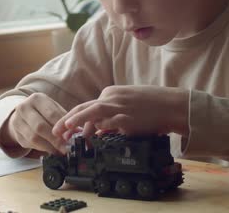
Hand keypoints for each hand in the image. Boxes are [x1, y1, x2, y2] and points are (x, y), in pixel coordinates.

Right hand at [5, 93, 67, 154]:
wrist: (23, 116)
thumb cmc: (44, 112)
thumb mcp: (54, 110)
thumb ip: (65, 120)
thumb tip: (78, 132)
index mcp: (37, 99)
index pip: (51, 114)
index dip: (62, 127)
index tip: (73, 137)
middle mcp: (24, 108)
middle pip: (40, 126)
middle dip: (55, 139)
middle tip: (67, 148)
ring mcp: (17, 121)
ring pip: (34, 137)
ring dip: (49, 146)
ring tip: (60, 151)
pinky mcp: (16, 134)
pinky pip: (30, 144)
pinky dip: (42, 149)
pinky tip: (51, 151)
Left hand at [52, 85, 188, 140]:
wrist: (172, 106)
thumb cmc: (152, 106)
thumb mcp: (127, 106)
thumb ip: (110, 116)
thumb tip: (97, 129)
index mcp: (111, 93)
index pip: (87, 107)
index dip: (73, 119)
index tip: (64, 129)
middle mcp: (112, 97)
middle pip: (84, 108)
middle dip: (67, 120)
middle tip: (56, 131)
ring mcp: (119, 107)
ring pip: (91, 112)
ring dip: (76, 121)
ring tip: (64, 129)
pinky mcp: (127, 117)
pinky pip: (108, 123)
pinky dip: (97, 129)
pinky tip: (88, 135)